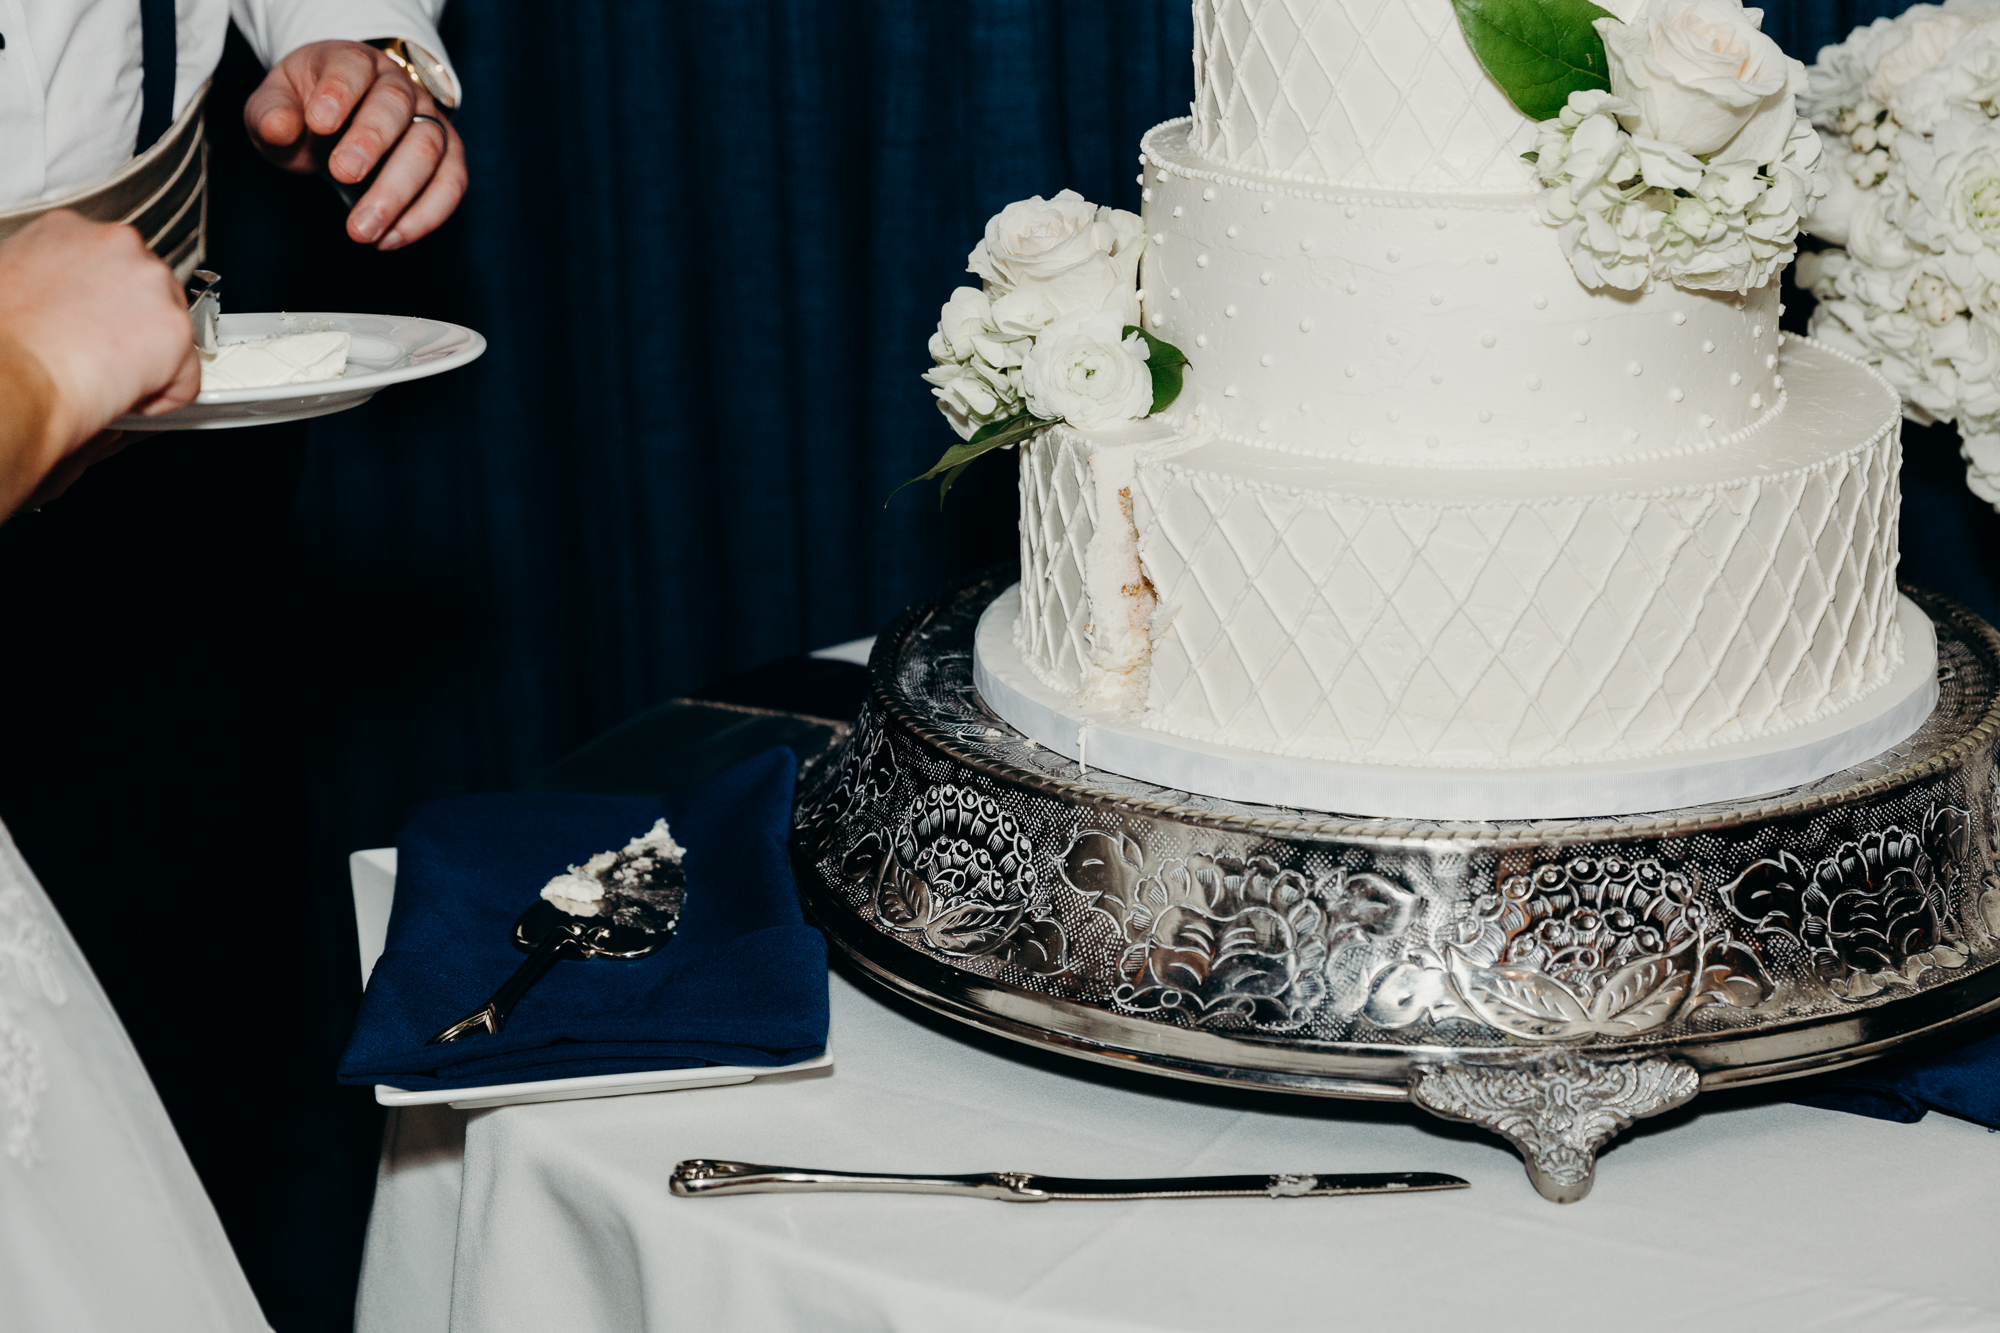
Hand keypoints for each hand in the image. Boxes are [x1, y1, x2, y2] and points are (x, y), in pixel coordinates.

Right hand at [0, 213, 196, 515]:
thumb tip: (58, 296)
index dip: (106, 304)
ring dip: (150, 361)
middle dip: (135, 329)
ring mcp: (152, 283)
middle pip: (152, 293)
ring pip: (173, 332)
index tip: (95, 323)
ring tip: (103, 375)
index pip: (114, 263)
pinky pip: (187, 377)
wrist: (8, 378)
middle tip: (98, 355)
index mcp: (69, 230)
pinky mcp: (176, 329)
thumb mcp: (8, 281)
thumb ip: (47, 277)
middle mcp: (117, 245)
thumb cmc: (1, 344)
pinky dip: (164, 396)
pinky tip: (125, 398)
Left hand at [244, 40, 467, 250]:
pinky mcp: (448, 157)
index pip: (353, 67)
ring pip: (429, 149)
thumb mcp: (276, 105)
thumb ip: (271, 114)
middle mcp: (398, 86)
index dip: (339, 93)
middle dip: (371, 143)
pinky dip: (425, 216)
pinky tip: (390, 239)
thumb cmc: (307, 113)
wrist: (341, 123)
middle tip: (342, 175)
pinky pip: (451, 184)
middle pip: (396, 108)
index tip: (318, 123)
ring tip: (364, 230)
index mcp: (352, 62)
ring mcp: (429, 120)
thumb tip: (278, 128)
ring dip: (397, 193)